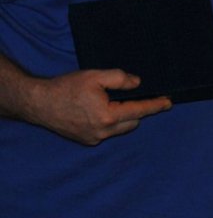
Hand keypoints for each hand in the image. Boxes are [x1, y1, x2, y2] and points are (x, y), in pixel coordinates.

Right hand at [24, 69, 170, 144]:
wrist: (38, 103)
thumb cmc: (66, 88)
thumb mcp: (95, 76)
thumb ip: (120, 79)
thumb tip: (137, 84)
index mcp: (107, 117)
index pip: (139, 111)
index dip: (155, 105)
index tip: (169, 102)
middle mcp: (102, 132)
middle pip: (132, 122)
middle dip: (136, 110)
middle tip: (132, 97)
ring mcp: (93, 139)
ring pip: (120, 128)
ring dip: (123, 117)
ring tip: (113, 102)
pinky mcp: (85, 141)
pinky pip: (106, 132)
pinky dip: (109, 123)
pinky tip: (100, 111)